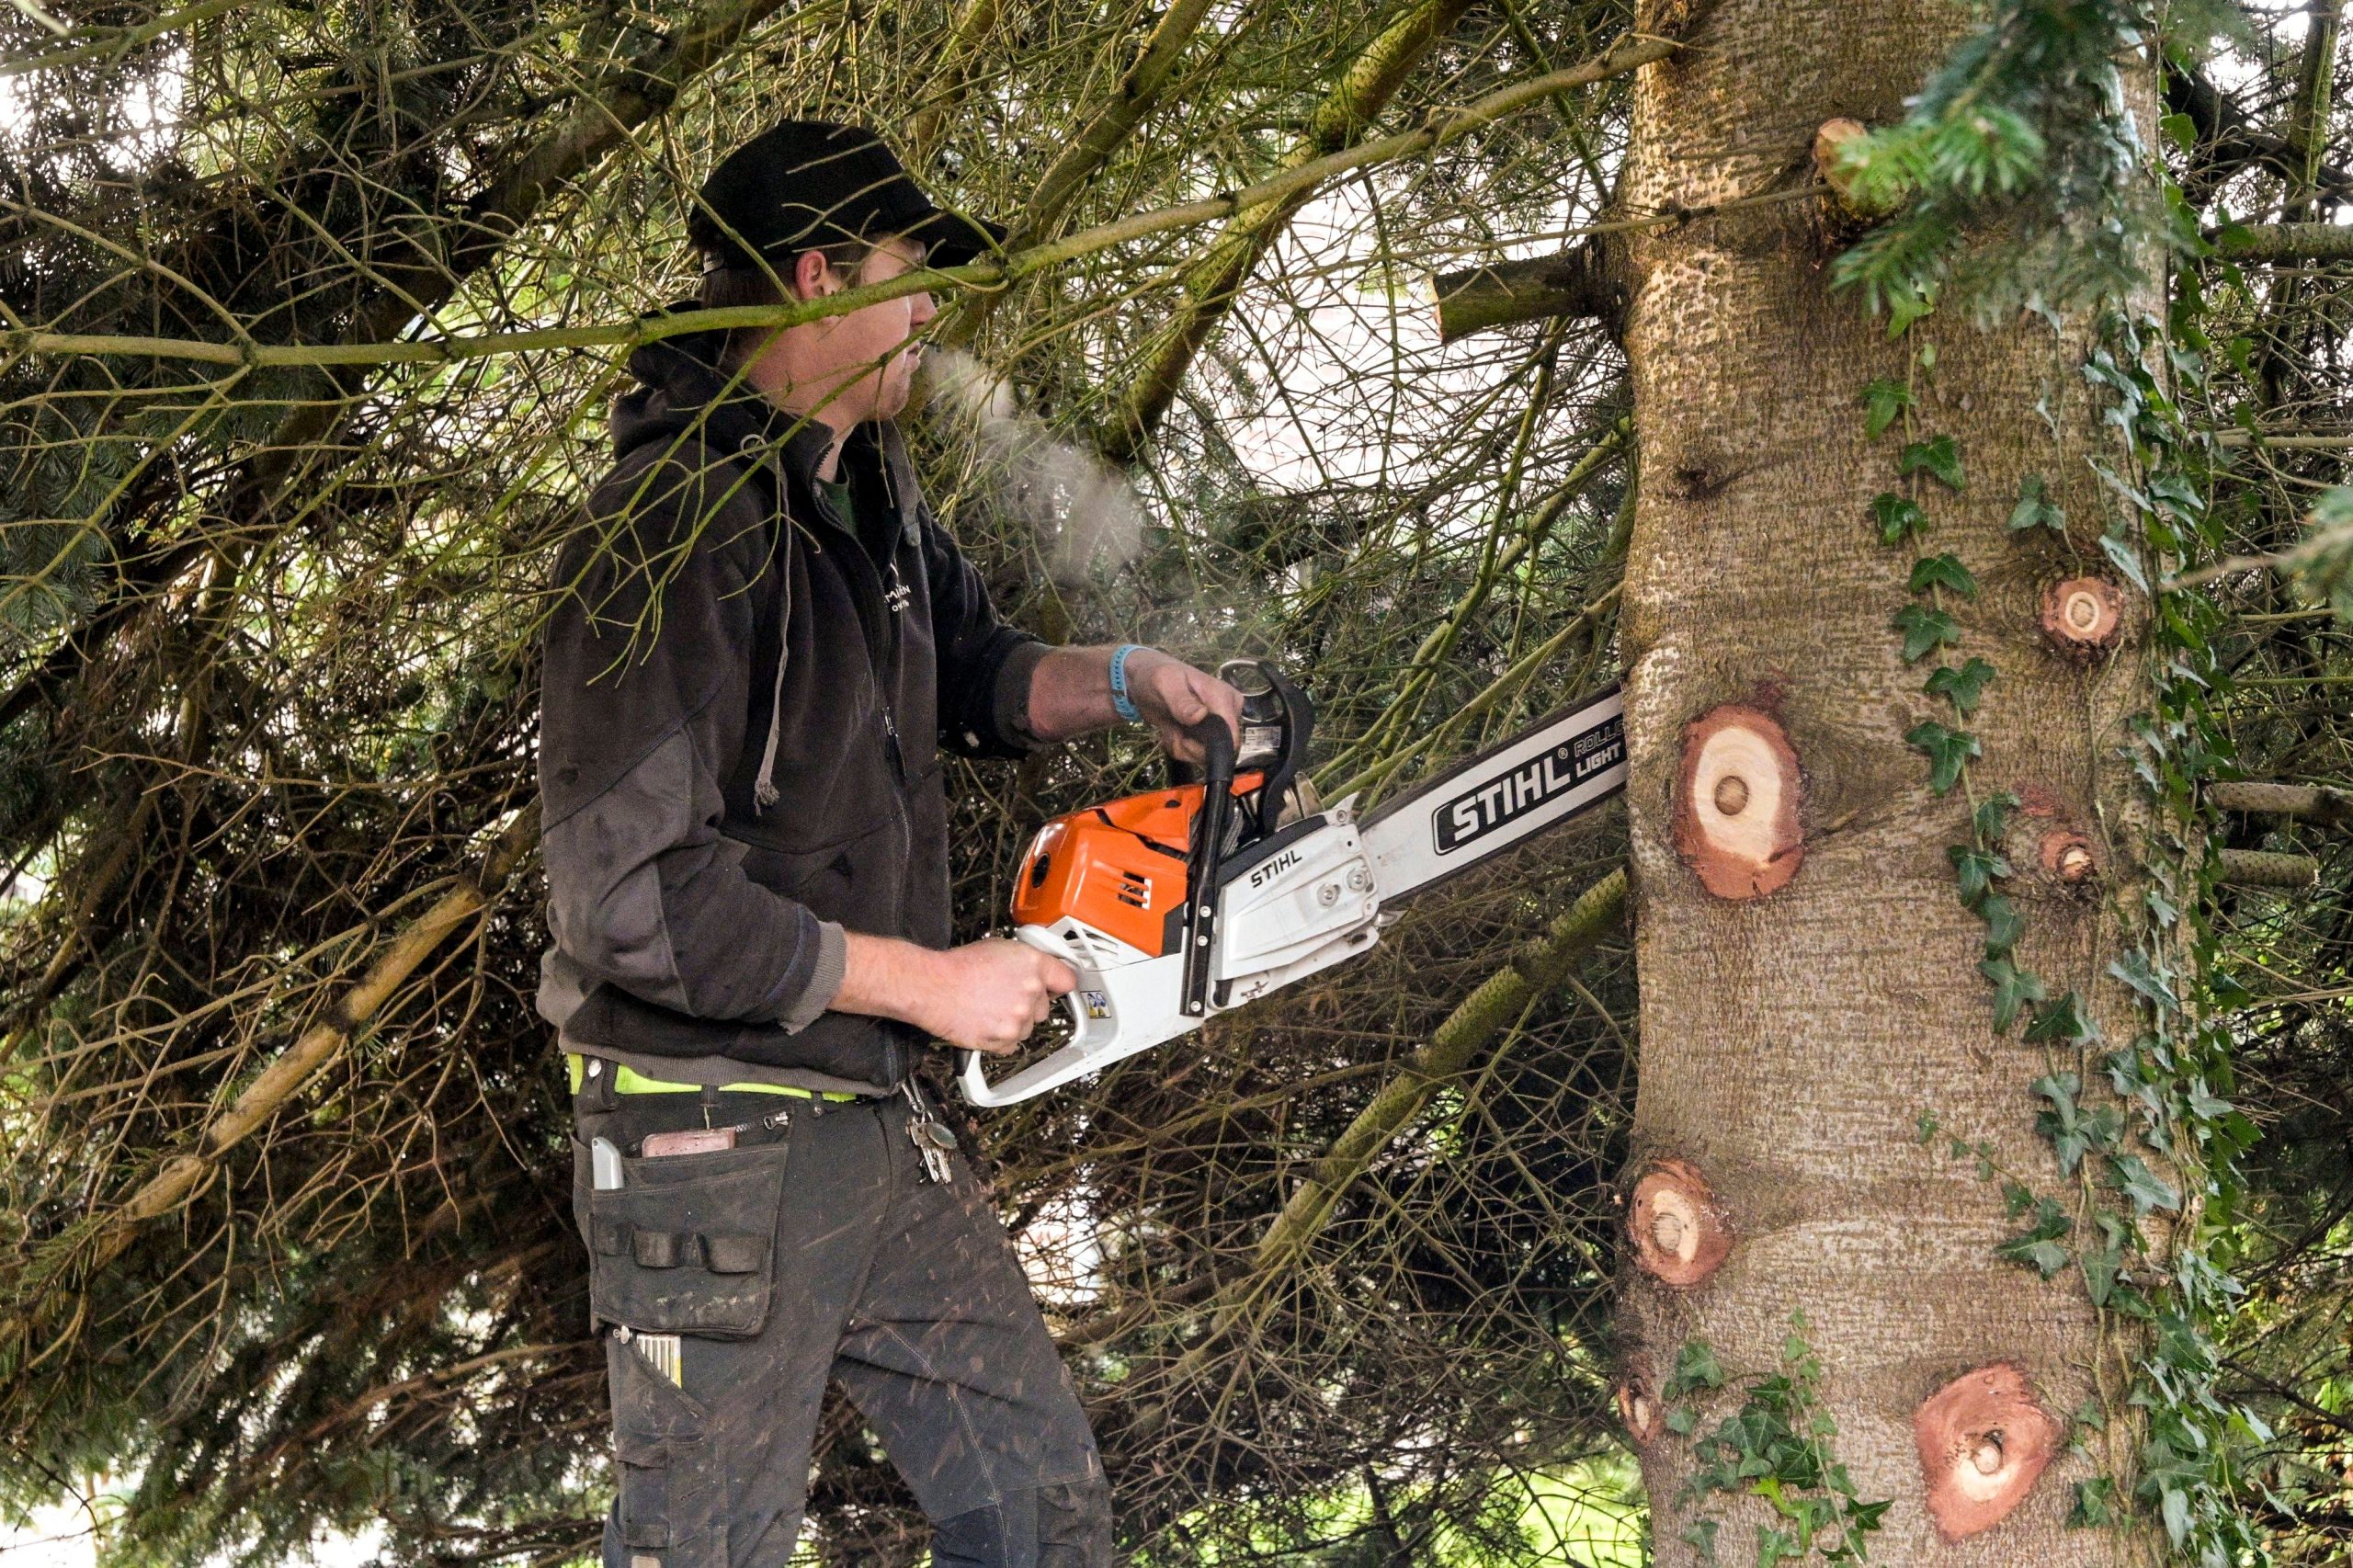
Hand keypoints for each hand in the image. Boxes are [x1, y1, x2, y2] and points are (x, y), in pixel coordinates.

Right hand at [908, 938, 1077, 1054]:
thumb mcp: (999, 948)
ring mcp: (1018, 1019)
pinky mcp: (1004, 1039)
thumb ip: (1026, 961)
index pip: (1067, 980)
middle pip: (1045, 1008)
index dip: (1058, 984)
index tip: (1056, 988)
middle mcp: (1031, 993)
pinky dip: (1001, 1038)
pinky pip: (1012, 1044)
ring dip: (1014, 1022)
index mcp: (1034, 965)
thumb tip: (1037, 970)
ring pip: (1028, 1027)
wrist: (932, 987)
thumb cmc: (958, 966)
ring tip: (989, 1007)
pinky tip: (985, 1021)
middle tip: (1005, 996)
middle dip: (1029, 1004)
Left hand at [1122, 648, 1245, 766]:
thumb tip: (1201, 715)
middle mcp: (1226, 712)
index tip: (1184, 737)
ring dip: (1180, 745)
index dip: (1206, 744)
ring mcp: (1218, 725)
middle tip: (1172, 728)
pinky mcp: (1208, 736)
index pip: (1231, 732)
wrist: (1147, 682)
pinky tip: (1172, 730)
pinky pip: (1194, 755)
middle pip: (1216, 749)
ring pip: (1202, 755)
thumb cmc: (1158, 676)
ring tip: (1171, 726)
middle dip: (1188, 745)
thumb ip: (1181, 701)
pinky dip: (1178, 746)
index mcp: (1223, 696)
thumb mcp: (1165, 683)